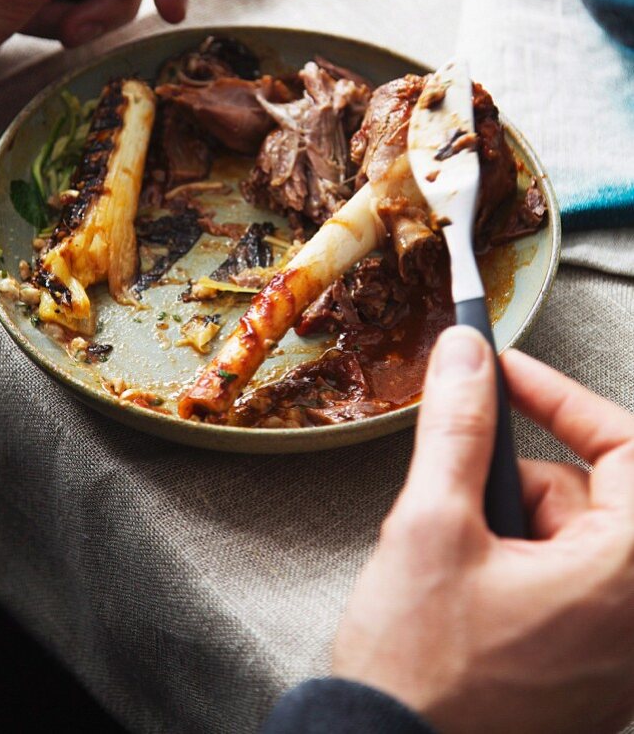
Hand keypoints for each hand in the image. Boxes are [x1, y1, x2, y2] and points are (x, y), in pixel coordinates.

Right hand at [333, 326, 633, 733]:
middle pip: (594, 497)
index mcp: (627, 579)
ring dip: (510, 526)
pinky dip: (516, 565)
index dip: (561, 398)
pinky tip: (465, 592)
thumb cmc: (419, 672)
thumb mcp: (433, 524)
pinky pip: (567, 586)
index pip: (628, 448)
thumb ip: (459, 427)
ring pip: (574, 540)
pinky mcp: (588, 675)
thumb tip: (467, 356)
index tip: (508, 373)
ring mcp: (616, 654)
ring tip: (450, 558)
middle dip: (517, 481)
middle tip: (456, 494)